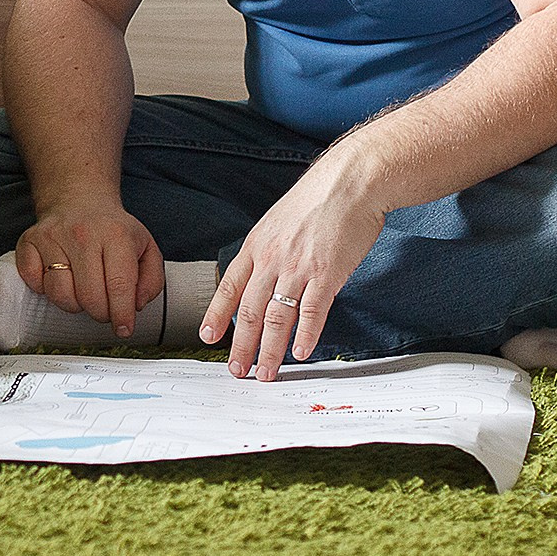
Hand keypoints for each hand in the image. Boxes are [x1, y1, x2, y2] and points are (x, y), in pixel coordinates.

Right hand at [15, 194, 164, 335]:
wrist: (79, 198)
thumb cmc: (112, 230)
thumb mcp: (146, 248)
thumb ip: (152, 280)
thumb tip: (135, 305)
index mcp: (116, 235)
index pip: (119, 286)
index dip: (122, 315)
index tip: (123, 329)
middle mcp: (83, 234)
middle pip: (89, 297)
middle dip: (100, 313)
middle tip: (104, 307)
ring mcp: (52, 236)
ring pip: (60, 294)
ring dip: (73, 304)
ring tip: (82, 292)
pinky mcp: (29, 241)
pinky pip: (33, 282)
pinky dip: (44, 289)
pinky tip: (58, 277)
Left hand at [199, 162, 384, 380]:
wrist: (349, 183)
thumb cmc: (317, 202)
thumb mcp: (277, 223)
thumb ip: (266, 251)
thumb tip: (260, 277)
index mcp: (256, 246)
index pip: (229, 287)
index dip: (216, 315)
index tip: (207, 337)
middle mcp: (271, 259)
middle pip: (249, 311)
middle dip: (241, 345)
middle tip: (237, 370)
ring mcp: (298, 268)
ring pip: (276, 317)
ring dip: (269, 350)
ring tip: (265, 372)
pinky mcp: (327, 274)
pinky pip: (312, 311)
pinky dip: (305, 335)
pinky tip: (300, 353)